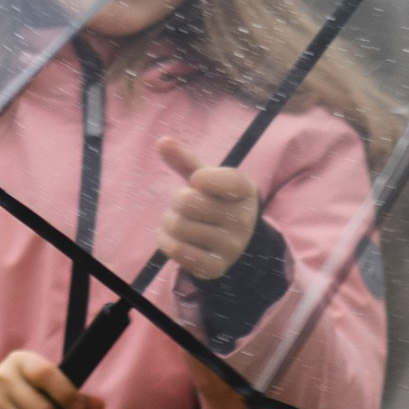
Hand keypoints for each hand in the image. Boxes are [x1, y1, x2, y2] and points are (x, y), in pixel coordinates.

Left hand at [155, 134, 258, 282]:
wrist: (232, 243)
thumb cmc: (215, 201)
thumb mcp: (205, 179)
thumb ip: (185, 160)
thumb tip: (162, 141)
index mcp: (245, 192)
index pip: (225, 180)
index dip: (201, 178)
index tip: (197, 181)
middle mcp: (243, 220)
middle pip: (189, 202)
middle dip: (176, 201)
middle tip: (182, 204)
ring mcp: (231, 246)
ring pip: (179, 226)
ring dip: (168, 222)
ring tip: (177, 221)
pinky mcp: (216, 267)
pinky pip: (178, 251)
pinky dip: (166, 242)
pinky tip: (172, 238)